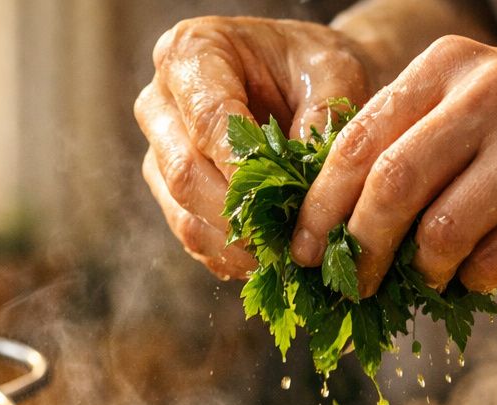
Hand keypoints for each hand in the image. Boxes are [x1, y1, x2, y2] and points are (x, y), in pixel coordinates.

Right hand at [136, 17, 374, 279]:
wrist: (306, 82)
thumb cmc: (317, 70)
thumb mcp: (337, 74)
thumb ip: (325, 119)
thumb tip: (304, 183)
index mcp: (192, 52)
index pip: (208, 120)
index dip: (244, 169)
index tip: (285, 203)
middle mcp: (161, 101)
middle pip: (185, 172)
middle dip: (240, 215)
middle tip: (290, 244)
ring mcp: (158, 150)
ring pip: (182, 212)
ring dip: (235, 245)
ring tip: (284, 259)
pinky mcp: (169, 192)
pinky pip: (190, 235)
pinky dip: (229, 256)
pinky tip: (267, 260)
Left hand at [290, 36, 496, 294]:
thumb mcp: (489, 104)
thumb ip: (419, 143)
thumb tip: (334, 225)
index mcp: (453, 67)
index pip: (357, 141)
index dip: (319, 205)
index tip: (301, 251)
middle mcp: (491, 94)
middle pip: (388, 186)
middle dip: (356, 249)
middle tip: (349, 284)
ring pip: (438, 232)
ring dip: (423, 272)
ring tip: (430, 278)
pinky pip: (491, 260)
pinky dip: (472, 280)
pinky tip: (481, 272)